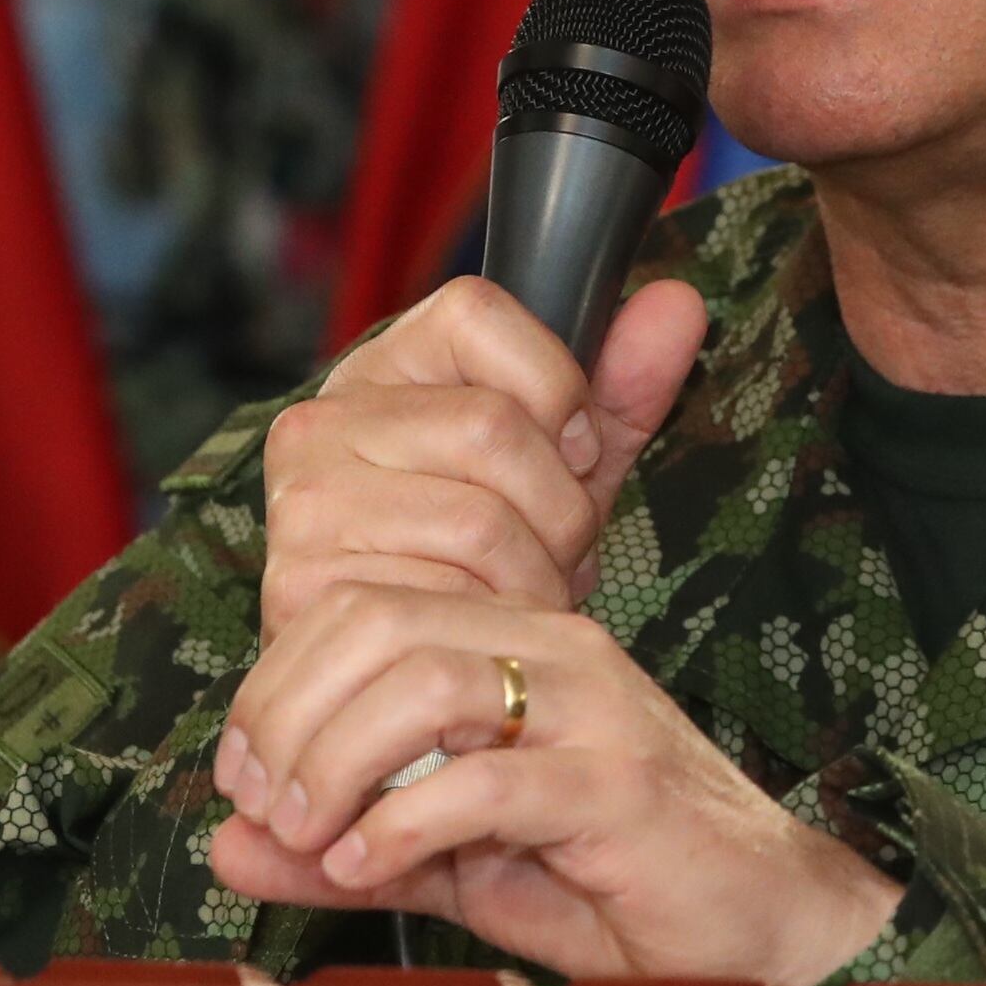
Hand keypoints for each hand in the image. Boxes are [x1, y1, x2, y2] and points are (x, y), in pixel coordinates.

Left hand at [215, 273, 902, 985]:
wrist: (758, 931)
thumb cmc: (607, 886)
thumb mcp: (450, 864)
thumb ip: (343, 848)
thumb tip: (224, 848)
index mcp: (511, 641)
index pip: (360, 606)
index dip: (276, 683)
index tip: (241, 778)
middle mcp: (553, 649)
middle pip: (378, 624)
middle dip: (291, 715)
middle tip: (261, 804)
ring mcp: (594, 710)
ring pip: (427, 682)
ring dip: (338, 765)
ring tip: (312, 839)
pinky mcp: (621, 785)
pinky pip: (488, 781)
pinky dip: (404, 824)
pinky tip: (369, 868)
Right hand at [252, 275, 709, 633]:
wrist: (406, 684)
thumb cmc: (486, 564)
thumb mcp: (562, 469)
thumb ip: (620, 388)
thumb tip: (679, 301)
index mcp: (381, 371)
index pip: (475, 312)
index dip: (554, 383)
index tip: (574, 449)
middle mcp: (322, 422)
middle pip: (492, 424)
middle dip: (562, 507)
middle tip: (561, 553)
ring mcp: (307, 504)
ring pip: (481, 520)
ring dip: (537, 578)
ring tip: (527, 597)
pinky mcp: (306, 587)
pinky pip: (448, 596)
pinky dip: (496, 626)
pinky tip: (489, 634)